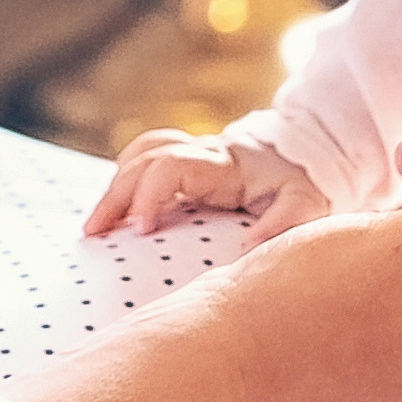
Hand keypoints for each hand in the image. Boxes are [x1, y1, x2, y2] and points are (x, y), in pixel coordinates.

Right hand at [84, 128, 328, 243]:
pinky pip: (144, 161)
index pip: (171, 166)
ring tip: (95, 228)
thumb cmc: (302, 182)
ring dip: (113, 188)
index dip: (150, 193)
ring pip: (138, 155)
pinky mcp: (185, 165)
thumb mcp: (305, 203)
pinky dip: (124, 182)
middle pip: (142, 161)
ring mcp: (190, 157)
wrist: (307, 153)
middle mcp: (200, 154)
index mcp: (222, 164)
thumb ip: (283, 222)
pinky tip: (115, 214)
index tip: (141, 229)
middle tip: (93, 234)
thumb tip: (250, 249)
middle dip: (114, 195)